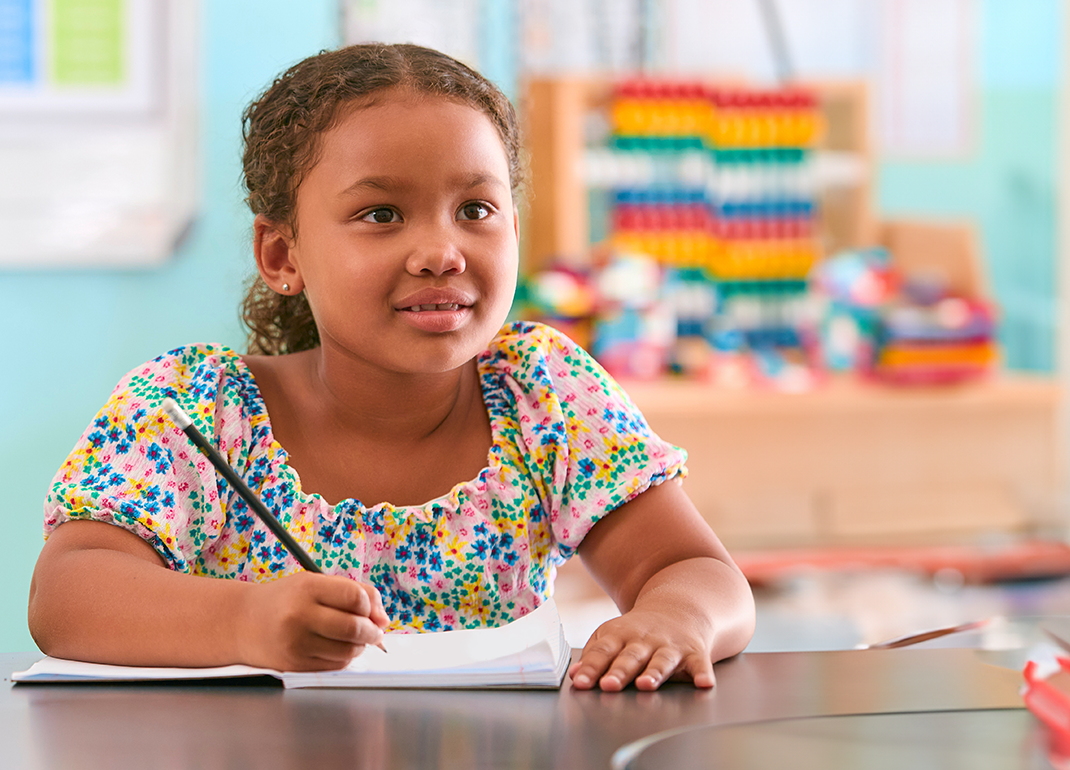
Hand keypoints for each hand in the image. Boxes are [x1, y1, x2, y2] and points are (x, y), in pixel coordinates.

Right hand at [238, 572, 388, 671]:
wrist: (243, 622)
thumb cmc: (286, 599)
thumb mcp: (315, 583)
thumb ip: (353, 592)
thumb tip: (384, 619)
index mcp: (307, 587)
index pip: (355, 597)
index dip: (371, 606)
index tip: (371, 610)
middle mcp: (299, 615)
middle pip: (354, 628)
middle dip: (373, 631)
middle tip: (376, 631)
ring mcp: (296, 643)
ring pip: (348, 651)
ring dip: (361, 647)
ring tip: (357, 639)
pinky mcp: (294, 664)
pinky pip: (335, 666)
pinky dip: (346, 658)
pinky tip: (340, 649)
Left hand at [568, 605, 715, 691]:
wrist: (678, 609)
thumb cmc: (638, 632)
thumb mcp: (611, 636)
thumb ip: (594, 656)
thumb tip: (575, 675)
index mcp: (619, 635)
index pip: (602, 651)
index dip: (590, 667)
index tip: (580, 683)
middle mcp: (644, 640)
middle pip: (630, 657)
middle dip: (619, 671)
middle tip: (608, 685)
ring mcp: (670, 646)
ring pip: (661, 661)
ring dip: (654, 673)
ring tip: (645, 685)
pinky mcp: (694, 652)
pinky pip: (699, 664)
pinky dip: (702, 673)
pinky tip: (704, 683)